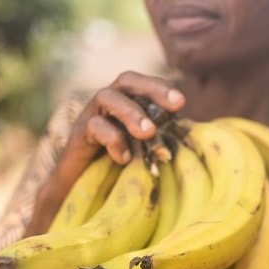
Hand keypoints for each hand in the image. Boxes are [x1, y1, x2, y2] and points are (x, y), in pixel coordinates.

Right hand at [58, 71, 185, 177]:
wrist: (78, 188)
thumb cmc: (116, 168)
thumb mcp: (142, 150)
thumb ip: (159, 138)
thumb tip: (190, 135)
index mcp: (124, 102)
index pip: (143, 83)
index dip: (161, 87)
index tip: (181, 103)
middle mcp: (106, 103)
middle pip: (126, 81)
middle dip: (152, 89)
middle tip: (174, 106)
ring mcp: (90, 116)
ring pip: (106, 97)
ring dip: (131, 112)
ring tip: (148, 132)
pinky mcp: (77, 135)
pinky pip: (94, 126)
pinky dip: (113, 140)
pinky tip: (125, 158)